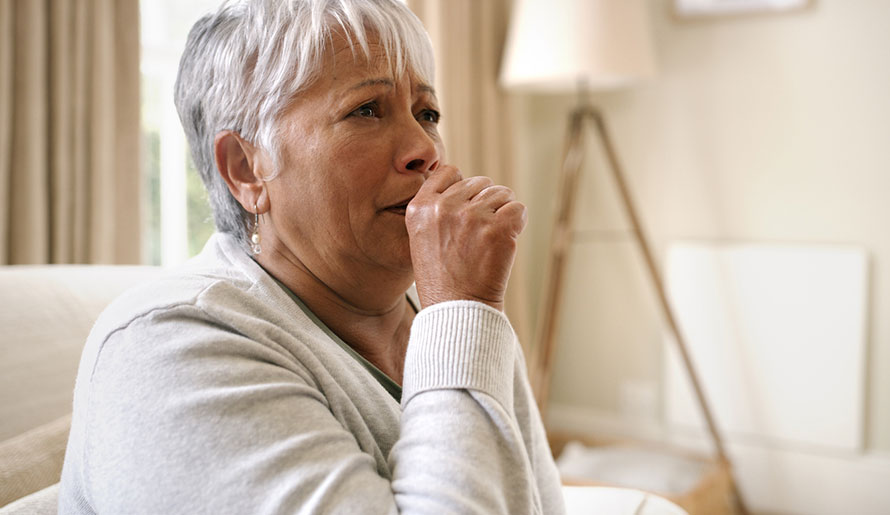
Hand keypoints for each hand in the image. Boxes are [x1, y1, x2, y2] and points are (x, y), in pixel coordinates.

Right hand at [406, 165, 526, 310]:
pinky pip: (518, 209)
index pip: (449, 172)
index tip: (464, 210)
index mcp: (421, 208)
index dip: (462, 189)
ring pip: (501, 193)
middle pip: (479, 182)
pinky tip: (505, 243)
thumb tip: (466, 185)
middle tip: (478, 235)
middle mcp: (445, 207)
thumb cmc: (442, 278)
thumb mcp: (422, 238)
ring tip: (489, 241)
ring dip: (502, 213)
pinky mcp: (499, 229)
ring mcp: (473, 217)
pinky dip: (517, 223)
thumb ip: (437, 208)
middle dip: (484, 203)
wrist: (458, 310)